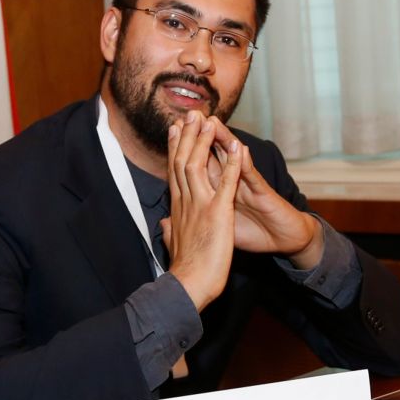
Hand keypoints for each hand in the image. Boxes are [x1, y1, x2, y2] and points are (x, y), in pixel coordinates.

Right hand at [161, 113, 242, 309]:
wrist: (189, 287)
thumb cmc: (183, 271)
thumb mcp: (173, 245)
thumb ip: (168, 230)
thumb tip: (162, 224)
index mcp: (177, 208)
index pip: (174, 171)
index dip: (176, 148)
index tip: (176, 130)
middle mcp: (185, 201)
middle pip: (183, 160)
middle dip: (187, 135)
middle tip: (191, 113)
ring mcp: (200, 205)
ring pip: (198, 164)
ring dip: (204, 140)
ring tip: (209, 119)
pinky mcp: (218, 213)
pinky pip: (226, 183)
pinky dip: (232, 163)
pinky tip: (237, 146)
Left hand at [194, 115, 322, 267]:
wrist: (284, 242)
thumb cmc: (254, 233)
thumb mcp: (222, 225)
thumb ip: (204, 215)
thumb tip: (182, 216)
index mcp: (220, 191)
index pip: (201, 166)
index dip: (187, 150)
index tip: (172, 133)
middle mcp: (234, 183)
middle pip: (215, 155)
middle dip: (201, 136)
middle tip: (188, 116)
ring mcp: (248, 186)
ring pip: (234, 159)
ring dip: (224, 140)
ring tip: (212, 121)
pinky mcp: (264, 194)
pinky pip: (253, 178)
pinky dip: (245, 164)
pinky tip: (241, 149)